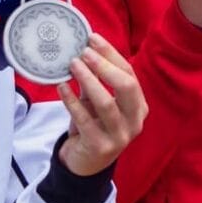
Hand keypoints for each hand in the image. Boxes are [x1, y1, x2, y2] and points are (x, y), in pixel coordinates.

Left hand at [56, 33, 147, 176]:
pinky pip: (85, 119)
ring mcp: (120, 136)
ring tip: (72, 65)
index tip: (93, 38)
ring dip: (88, 80)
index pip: (129, 74)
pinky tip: (62, 87)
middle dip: (104, 66)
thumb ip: (96, 81)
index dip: (111, 54)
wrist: (85, 164)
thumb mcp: (98, 102)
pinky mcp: (101, 147)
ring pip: (106, 103)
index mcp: (138, 106)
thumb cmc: (94, 126)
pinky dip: (72, 101)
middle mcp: (135, 121)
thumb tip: (84, 50)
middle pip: (126, 86)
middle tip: (84, 52)